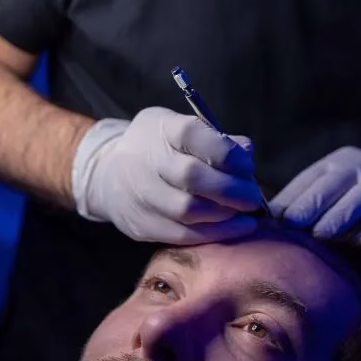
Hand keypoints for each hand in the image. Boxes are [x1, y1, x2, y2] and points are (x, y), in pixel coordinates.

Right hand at [72, 107, 262, 243]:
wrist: (108, 174)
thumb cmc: (156, 146)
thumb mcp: (179, 126)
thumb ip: (214, 138)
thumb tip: (246, 153)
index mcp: (161, 130)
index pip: (193, 135)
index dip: (226, 152)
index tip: (246, 165)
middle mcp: (147, 162)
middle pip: (192, 177)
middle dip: (231, 189)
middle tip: (252, 196)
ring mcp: (141, 196)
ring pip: (189, 211)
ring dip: (225, 215)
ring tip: (246, 213)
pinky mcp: (142, 225)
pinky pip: (182, 235)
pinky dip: (214, 234)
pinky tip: (235, 228)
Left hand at [269, 147, 360, 239]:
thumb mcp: (343, 185)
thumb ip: (315, 198)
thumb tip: (274, 222)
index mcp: (339, 163)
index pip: (308, 178)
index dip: (288, 198)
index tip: (269, 218)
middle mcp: (360, 167)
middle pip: (329, 185)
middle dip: (307, 205)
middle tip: (288, 226)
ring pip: (356, 199)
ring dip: (335, 219)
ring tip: (317, 236)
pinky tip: (354, 246)